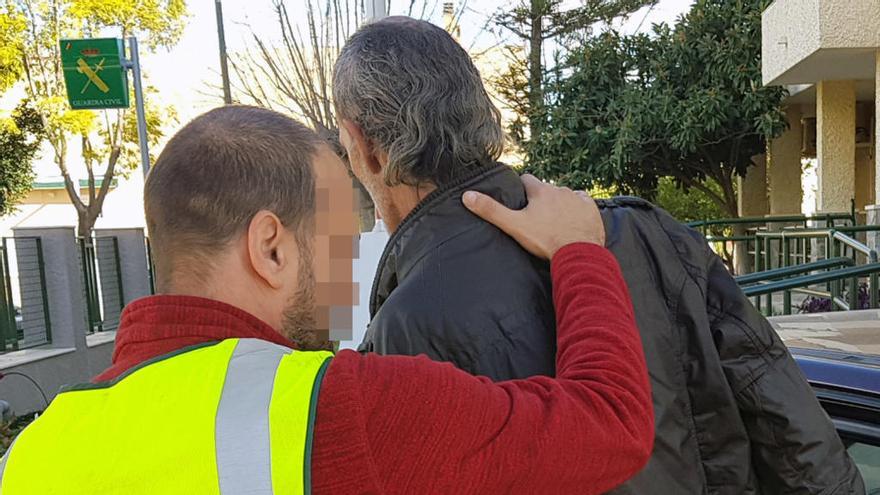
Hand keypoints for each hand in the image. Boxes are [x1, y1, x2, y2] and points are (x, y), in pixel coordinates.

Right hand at [462, 174, 604, 259]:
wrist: (577, 253)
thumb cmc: (545, 240)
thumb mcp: (513, 225)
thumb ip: (491, 210)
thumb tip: (467, 195)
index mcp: (540, 191)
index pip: (526, 180)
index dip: (521, 189)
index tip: (520, 202)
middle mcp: (559, 189)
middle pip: (546, 189)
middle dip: (541, 199)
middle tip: (536, 218)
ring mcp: (577, 198)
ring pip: (564, 195)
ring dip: (559, 204)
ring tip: (554, 223)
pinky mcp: (591, 209)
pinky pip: (582, 203)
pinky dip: (577, 209)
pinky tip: (572, 221)